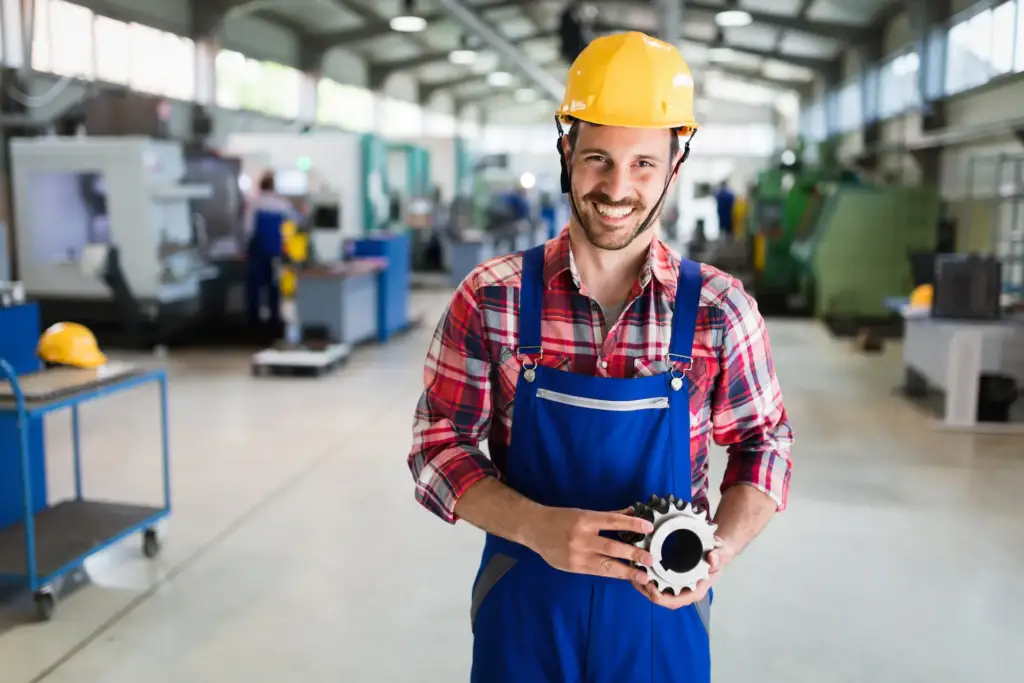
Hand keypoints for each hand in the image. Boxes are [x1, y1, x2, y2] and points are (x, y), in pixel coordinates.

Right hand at [526, 507, 655, 580]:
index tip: (648, 528)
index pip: (612, 521)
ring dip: (626, 571)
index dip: (631, 524)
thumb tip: (631, 511)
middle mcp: (581, 538)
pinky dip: (612, 574)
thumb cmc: (561, 518)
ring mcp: (577, 555)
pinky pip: (597, 572)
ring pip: (606, 565)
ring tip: (642, 575)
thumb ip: (607, 516)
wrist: (534, 529)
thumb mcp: (583, 513)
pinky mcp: (574, 567)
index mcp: (584, 519)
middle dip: (633, 554)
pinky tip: (625, 576)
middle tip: (651, 559)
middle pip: (611, 547)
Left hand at [631, 536, 733, 609]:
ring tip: (632, 572)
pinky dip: (645, 577)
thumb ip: (718, 557)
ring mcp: (676, 585)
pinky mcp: (671, 577)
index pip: (674, 601)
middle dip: (646, 591)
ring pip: (655, 591)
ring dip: (642, 585)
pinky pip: (656, 582)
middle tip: (635, 577)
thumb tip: (712, 558)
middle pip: (660, 599)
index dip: (659, 597)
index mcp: (695, 590)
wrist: (718, 548)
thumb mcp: (721, 554)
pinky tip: (637, 567)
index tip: (649, 585)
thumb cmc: (719, 555)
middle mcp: (684, 591)